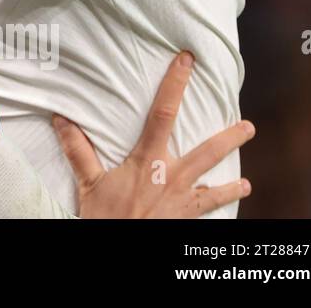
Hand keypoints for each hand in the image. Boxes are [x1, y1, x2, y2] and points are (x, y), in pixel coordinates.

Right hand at [56, 51, 253, 217]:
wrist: (122, 248)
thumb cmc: (106, 216)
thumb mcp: (88, 182)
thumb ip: (78, 149)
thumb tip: (61, 119)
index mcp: (148, 160)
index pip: (163, 114)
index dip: (175, 85)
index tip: (186, 62)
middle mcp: (171, 176)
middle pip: (207, 151)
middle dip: (229, 136)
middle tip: (249, 125)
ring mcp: (182, 198)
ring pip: (215, 177)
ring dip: (233, 168)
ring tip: (248, 156)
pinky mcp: (186, 216)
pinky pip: (211, 205)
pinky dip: (225, 196)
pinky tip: (241, 189)